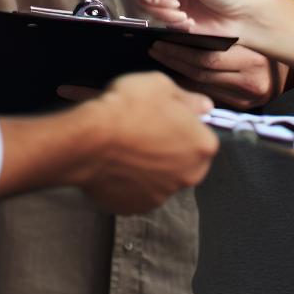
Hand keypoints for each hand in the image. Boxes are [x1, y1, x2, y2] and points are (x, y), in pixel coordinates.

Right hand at [77, 73, 217, 213]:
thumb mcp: (162, 85)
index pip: (203, 136)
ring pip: (160, 179)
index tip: (167, 116)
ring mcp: (159, 197)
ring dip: (150, 166)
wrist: (89, 139)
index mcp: (202, 147)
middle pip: (185, 161)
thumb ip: (188, 99)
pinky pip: (135, 192)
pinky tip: (115, 162)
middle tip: (147, 130)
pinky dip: (128, 180)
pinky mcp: (132, 208)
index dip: (185, 124)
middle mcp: (187, 177)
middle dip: (171, 149)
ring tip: (127, 146)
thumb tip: (204, 106)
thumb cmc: (128, 108)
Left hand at [149, 41, 288, 109]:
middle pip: (202, 70)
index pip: (208, 55)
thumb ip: (221, 38)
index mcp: (253, 59)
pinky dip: (190, 86)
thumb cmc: (264, 46)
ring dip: (178, 72)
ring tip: (162, 59)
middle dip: (175, 59)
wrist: (289, 66)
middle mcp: (251, 81)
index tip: (162, 39)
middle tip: (156, 48)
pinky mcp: (243, 107)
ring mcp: (247, 98)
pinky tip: (177, 77)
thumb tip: (183, 33)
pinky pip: (209, 95)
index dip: (181, 48)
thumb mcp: (247, 37)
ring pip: (202, 85)